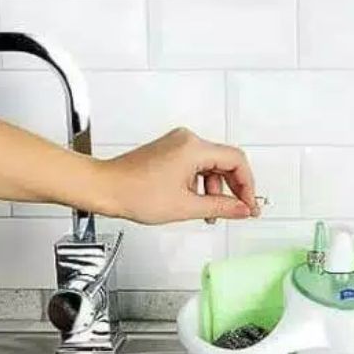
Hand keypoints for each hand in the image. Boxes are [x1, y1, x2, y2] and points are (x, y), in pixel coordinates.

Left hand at [98, 128, 257, 223]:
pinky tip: (198, 202)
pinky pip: (197, 165)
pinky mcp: (169, 151)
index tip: (248, 205)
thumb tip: (241, 210)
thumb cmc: (133, 193)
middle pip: (226, 161)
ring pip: (211, 165)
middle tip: (239, 210)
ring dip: (216, 189)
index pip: (236, 161)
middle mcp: (187, 140)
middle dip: (234, 188)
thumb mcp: (186, 207)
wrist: (104, 188)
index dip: (248, 186)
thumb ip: (220, 208)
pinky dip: (202, 184)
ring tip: (212, 212)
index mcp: (193, 148)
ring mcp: (177, 144)